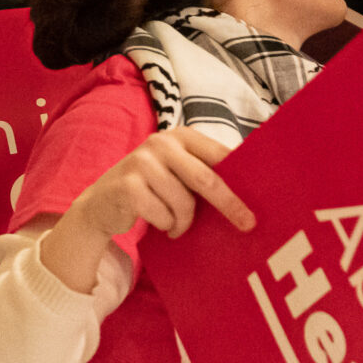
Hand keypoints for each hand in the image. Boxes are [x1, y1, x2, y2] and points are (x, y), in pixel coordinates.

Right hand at [42, 127, 253, 292]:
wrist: (102, 202)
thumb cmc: (152, 188)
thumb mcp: (177, 171)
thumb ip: (204, 172)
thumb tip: (247, 191)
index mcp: (181, 136)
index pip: (218, 155)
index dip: (241, 177)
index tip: (260, 197)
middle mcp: (161, 143)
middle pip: (206, 179)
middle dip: (230, 204)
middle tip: (247, 224)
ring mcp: (142, 163)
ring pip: (184, 204)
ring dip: (184, 222)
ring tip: (176, 224)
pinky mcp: (128, 186)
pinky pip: (163, 216)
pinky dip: (166, 226)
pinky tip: (160, 224)